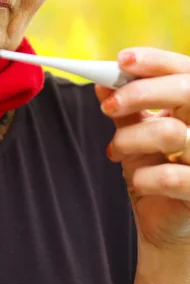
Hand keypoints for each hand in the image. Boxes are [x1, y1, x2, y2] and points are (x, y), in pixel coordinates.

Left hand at [95, 47, 189, 249]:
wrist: (166, 223)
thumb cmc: (155, 171)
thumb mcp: (136, 134)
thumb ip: (125, 109)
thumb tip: (102, 83)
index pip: (185, 70)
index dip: (156, 61)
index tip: (122, 61)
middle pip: (187, 90)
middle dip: (140, 92)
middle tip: (108, 105)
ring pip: (172, 132)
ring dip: (131, 138)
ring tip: (116, 149)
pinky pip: (172, 177)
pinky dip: (144, 177)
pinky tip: (137, 181)